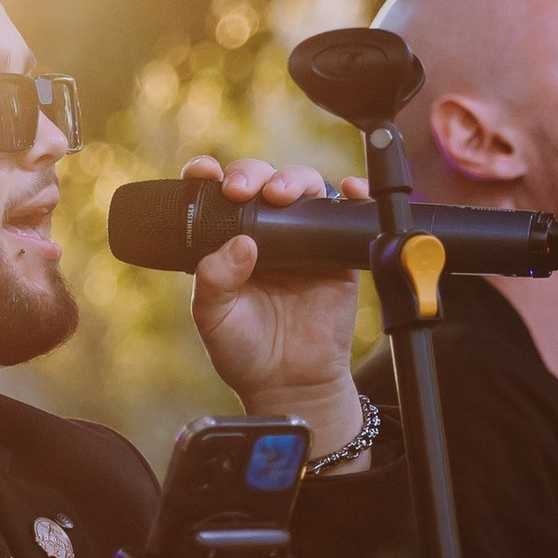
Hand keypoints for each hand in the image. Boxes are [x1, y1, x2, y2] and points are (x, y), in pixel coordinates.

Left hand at [182, 153, 370, 454]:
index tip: (205, 173)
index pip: (216, 195)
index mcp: (227, 241)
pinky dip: (352, 194)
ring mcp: (302, 239)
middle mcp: (264, 232)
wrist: (289, 384)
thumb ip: (215, 281)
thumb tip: (241, 244)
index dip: (210, 176)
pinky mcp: (336, 253)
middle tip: (242, 191)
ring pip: (302, 189)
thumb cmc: (245, 350)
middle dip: (250, 174)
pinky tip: (348, 189)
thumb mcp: (214, 318)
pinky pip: (347, 214)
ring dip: (293, 180)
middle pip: (261, 181)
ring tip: (281, 195)